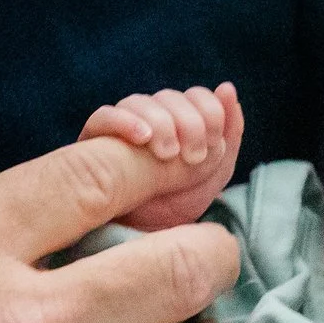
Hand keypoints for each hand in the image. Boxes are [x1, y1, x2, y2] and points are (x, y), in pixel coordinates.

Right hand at [80, 84, 243, 230]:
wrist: (148, 234)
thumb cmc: (181, 199)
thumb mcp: (215, 169)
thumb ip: (229, 131)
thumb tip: (227, 88)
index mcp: (180, 118)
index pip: (195, 96)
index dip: (209, 111)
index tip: (214, 143)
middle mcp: (150, 116)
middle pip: (169, 97)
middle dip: (188, 122)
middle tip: (193, 157)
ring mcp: (122, 125)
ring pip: (138, 102)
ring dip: (160, 123)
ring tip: (168, 154)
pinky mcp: (94, 140)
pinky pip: (104, 117)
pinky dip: (124, 121)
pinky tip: (142, 138)